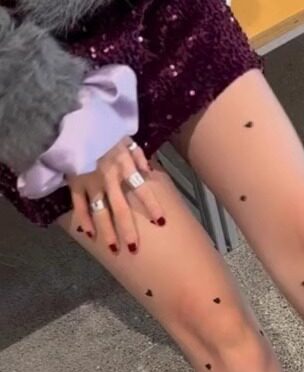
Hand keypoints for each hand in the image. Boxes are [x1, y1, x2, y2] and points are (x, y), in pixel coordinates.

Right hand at [68, 137, 164, 253]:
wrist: (71, 118)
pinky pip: (79, 205)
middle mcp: (109, 178)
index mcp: (124, 166)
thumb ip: (139, 156)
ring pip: (100, 212)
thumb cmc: (102, 129)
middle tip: (134, 248)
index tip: (162, 222)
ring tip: (114, 249)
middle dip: (128, 229)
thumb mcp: (125, 138)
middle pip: (121, 209)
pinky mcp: (74, 182)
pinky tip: (89, 234)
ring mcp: (90, 182)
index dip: (152, 206)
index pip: (142, 189)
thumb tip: (150, 173)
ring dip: (106, 231)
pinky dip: (83, 219)